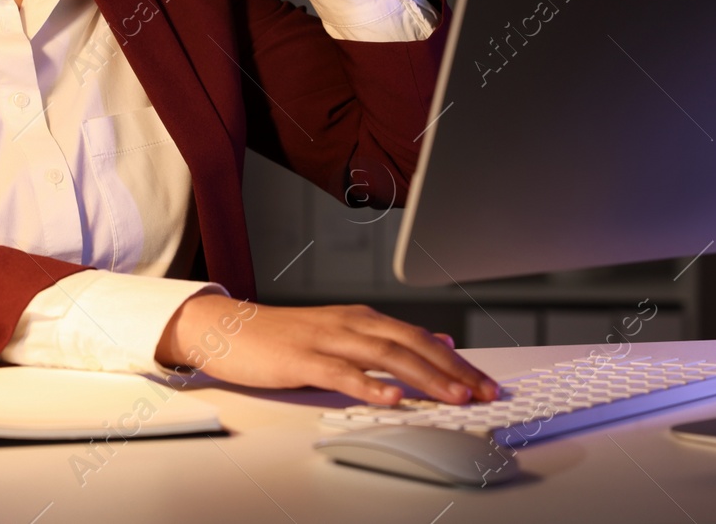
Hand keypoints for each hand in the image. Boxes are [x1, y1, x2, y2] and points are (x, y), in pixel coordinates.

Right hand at [155, 294, 500, 404]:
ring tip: (453, 397)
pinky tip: (390, 397)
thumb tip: (439, 342)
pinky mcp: (302, 358)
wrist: (228, 328)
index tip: (486, 383)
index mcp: (363, 318)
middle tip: (483, 393)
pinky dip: (369, 385)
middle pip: (412, 344)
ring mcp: (327, 338)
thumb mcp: (341, 332)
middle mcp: (351, 323)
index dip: (457, 361)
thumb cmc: (283, 337)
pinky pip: (341, 372)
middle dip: (452, 370)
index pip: (420, 338)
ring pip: (386, 356)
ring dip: (424, 377)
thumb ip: (386, 339)